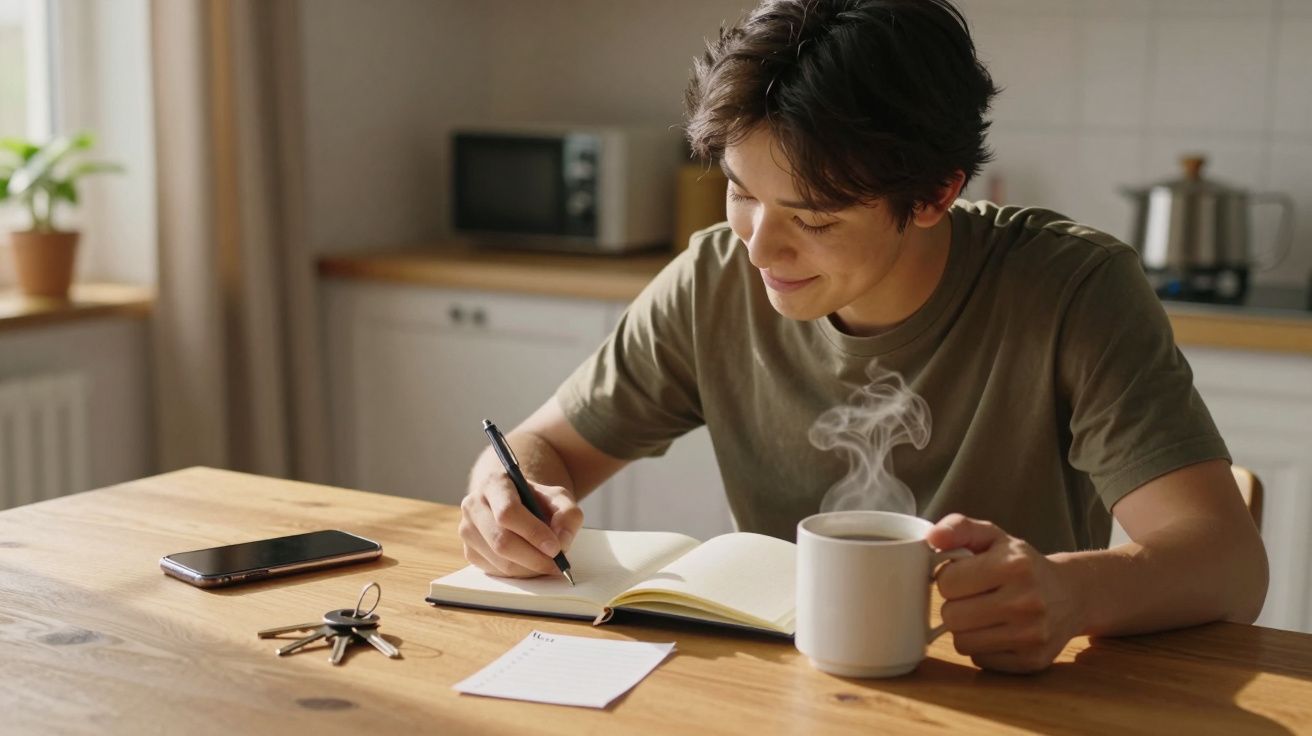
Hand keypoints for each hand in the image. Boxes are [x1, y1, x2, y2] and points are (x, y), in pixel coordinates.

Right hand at [458, 471, 583, 578]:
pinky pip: (495, 571)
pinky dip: (518, 573)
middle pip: (501, 541)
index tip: (555, 548)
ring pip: (499, 561)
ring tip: (547, 564)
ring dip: (529, 569)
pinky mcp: (469, 551)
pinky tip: (531, 563)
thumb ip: (568, 514)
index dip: (533, 533)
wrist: (515, 502)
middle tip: (557, 564)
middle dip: (533, 558)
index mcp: (494, 483)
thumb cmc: (536, 499)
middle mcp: (474, 505)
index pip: (508, 512)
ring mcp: (467, 529)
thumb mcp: (559, 497)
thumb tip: (562, 541)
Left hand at [926, 513, 1083, 673]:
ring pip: (962, 642)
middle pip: (952, 617)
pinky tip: (998, 631)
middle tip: (973, 597)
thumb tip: (932, 538)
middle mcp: (1027, 602)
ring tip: (984, 613)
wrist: (1070, 594)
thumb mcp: (993, 536)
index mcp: (1015, 565)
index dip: (949, 578)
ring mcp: (1032, 635)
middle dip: (955, 605)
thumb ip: (959, 528)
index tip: (963, 575)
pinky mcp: (1033, 661)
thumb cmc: (1021, 563)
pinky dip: (982, 647)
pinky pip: (980, 660)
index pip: (947, 582)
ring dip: (965, 629)